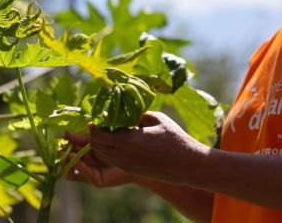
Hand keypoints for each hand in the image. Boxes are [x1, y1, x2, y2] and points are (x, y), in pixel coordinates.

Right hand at [64, 131, 134, 187]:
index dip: (68, 141)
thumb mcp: (103, 136)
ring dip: (67, 161)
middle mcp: (87, 162)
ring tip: (67, 151)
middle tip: (61, 145)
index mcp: (87, 149)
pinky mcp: (96, 180)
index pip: (73, 146)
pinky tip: (75, 157)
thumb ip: (91, 132)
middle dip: (64, 151)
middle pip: (69, 158)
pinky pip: (84, 174)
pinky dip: (79, 166)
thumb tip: (80, 124)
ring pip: (72, 169)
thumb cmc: (121, 142)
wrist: (136, 155)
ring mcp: (90, 172)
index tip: (65, 134)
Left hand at [89, 111, 205, 183]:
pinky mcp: (131, 170)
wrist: (187, 164)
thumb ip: (136, 114)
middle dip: (95, 134)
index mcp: (129, 140)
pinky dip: (109, 150)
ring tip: (108, 131)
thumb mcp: (156, 119)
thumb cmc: (174, 138)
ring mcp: (127, 165)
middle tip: (100, 123)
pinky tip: (117, 140)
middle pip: (96, 146)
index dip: (95, 125)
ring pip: (102, 155)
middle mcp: (124, 155)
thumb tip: (122, 111)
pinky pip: (112, 160)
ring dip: (100, 143)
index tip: (99, 116)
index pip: (99, 134)